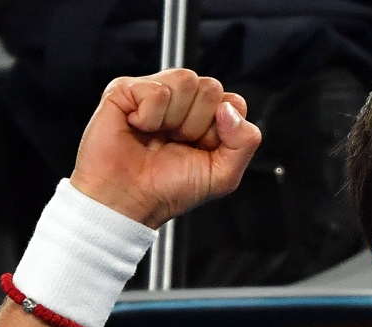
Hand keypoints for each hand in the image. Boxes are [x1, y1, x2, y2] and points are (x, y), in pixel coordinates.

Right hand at [69, 69, 261, 228]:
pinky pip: (156, 90)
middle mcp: (183, 102)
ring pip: (186, 81)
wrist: (128, 201)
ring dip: (173, 119)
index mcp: (207, 118)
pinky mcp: (126, 89)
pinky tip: (138, 128)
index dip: (222, 129)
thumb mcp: (223, 175)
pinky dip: (149, 117)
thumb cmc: (169, 190)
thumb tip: (229, 109)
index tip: (202, 149)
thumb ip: (245, 142)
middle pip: (211, 87)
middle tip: (176, 144)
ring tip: (157, 137)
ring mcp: (155, 92)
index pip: (233, 102)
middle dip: (197, 124)